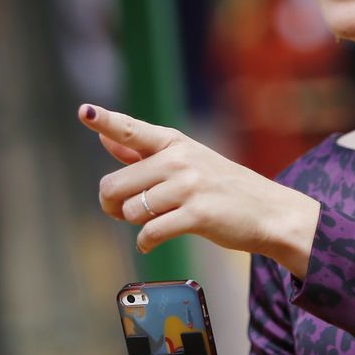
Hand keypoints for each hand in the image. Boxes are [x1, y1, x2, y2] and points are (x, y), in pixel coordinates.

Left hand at [77, 103, 320, 277]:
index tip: (85, 111)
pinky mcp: (197, 215)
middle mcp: (179, 160)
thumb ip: (141, 152)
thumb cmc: (220, 186)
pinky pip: (150, 232)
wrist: (268, 211)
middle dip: (112, 204)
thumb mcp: (185, 160)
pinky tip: (150, 243)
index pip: (131, 129)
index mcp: (173, 143)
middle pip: (115, 185)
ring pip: (132, 211)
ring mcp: (189, 186)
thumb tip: (105, 138)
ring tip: (152, 222)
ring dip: (134, 224)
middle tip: (122, 211)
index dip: (105, 121)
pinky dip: (145, 242)